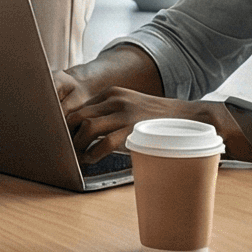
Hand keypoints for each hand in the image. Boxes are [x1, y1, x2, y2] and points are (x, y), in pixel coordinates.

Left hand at [64, 85, 214, 163]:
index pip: (80, 106)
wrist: (187, 117)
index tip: (64, 137)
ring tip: (78, 155)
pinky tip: (91, 159)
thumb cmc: (155, 118)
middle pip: (78, 115)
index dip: (68, 124)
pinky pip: (104, 142)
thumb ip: (109, 113)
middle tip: (66, 148)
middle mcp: (115, 100)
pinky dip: (93, 153)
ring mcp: (125, 114)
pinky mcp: (133, 129)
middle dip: (68, 134)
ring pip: (87, 127)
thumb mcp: (130, 106)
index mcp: (112, 93)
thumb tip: (84, 131)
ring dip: (78, 144)